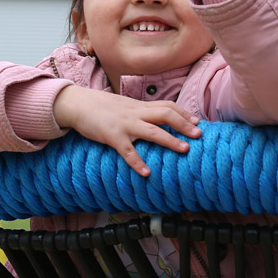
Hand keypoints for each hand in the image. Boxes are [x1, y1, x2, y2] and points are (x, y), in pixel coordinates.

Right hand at [52, 85, 201, 176]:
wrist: (78, 104)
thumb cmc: (102, 108)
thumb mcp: (125, 106)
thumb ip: (141, 112)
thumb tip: (156, 119)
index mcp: (140, 106)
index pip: (167, 106)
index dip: (184, 113)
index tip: (198, 122)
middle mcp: (136, 113)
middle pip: (165, 115)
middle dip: (184, 124)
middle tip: (199, 135)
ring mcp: (125, 124)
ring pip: (152, 131)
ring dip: (170, 140)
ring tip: (185, 150)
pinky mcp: (112, 136)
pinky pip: (127, 151)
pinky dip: (137, 162)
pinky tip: (146, 173)